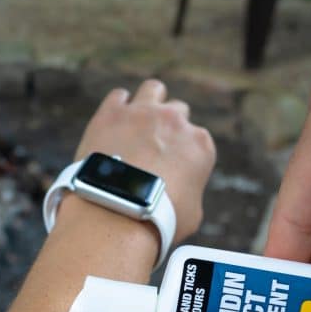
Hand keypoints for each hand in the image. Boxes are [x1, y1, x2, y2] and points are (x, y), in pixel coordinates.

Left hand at [73, 79, 216, 243]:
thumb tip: (181, 192)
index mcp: (200, 144)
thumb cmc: (157, 221)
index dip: (183, 154)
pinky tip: (113, 123)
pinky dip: (117, 107)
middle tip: (152, 149)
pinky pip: (118, 96)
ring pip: (154, 89)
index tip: (171, 168)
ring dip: (149, 103)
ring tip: (136, 123)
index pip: (196, 140)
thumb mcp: (192, 213)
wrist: (116, 215)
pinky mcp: (111, 113)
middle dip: (167, 127)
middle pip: (177, 112)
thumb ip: (190, 191)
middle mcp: (175, 121)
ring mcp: (142, 113)